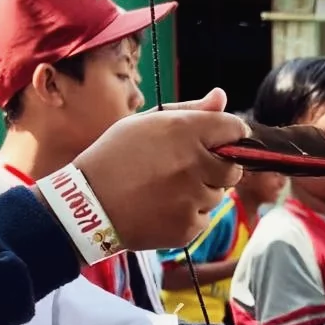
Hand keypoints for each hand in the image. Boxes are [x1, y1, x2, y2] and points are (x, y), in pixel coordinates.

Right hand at [70, 88, 249, 250]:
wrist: (88, 204)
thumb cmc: (116, 157)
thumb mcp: (147, 123)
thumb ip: (190, 110)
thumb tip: (221, 96)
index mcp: (185, 130)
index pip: (236, 129)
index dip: (229, 135)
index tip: (217, 142)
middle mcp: (194, 163)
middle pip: (234, 168)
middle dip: (217, 168)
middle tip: (185, 170)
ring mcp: (193, 198)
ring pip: (217, 195)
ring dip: (201, 192)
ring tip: (165, 190)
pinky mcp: (189, 227)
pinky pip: (203, 218)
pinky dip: (188, 215)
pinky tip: (161, 208)